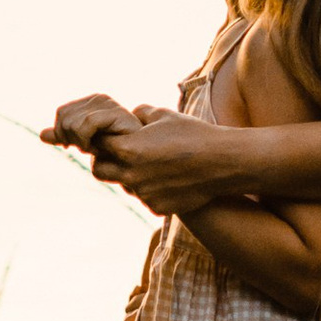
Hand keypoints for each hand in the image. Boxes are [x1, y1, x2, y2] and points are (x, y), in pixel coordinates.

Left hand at [43, 90, 134, 150]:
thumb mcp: (86, 144)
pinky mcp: (119, 115)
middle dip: (70, 137)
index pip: (61, 113)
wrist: (147, 159)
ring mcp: (110, 105)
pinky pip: (86, 124)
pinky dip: (86, 139)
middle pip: (64, 115)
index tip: (77, 146)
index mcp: (93, 102)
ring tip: (99, 149)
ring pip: (72, 122)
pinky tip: (100, 148)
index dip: (63, 133)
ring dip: (80, 142)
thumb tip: (42, 135)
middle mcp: (101, 99)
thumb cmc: (120, 153)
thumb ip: (65, 136)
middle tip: (89, 148)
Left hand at [80, 108, 244, 212]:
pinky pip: (144, 197)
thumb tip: (128, 116)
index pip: (98, 144)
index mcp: (127, 149)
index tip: (113, 136)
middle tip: (121, 153)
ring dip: (130, 175)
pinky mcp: (156, 207)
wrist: (222, 162)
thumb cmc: (192, 133)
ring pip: (124, 185)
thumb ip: (139, 113)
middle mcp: (130, 175)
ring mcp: (143, 194)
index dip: (104, 138)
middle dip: (105, 160)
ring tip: (153, 163)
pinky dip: (150, 188)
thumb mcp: (163, 115)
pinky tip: (168, 178)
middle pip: (99, 170)